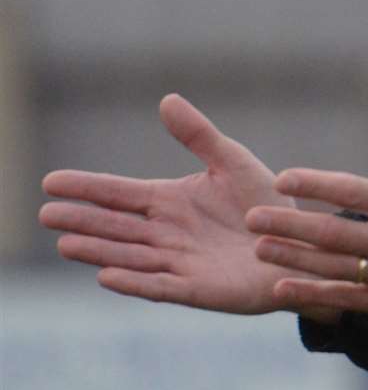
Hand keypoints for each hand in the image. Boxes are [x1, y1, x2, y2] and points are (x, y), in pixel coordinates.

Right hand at [40, 94, 308, 314]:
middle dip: (82, 221)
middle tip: (46, 214)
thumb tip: (166, 100)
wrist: (300, 243)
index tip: (50, 182)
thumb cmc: (266, 203)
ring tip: (66, 244)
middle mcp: (166, 233)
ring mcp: (178, 263)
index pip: (119, 193)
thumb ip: (200, 136)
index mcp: (170, 202)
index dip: (87, 187)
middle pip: (115, 227)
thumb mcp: (234, 162)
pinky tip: (107, 277)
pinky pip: (160, 286)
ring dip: (99, 252)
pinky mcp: (197, 289)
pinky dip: (135, 282)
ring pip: (130, 256)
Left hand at [247, 99, 367, 324]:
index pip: (351, 191)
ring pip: (331, 265)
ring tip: (259, 247)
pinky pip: (344, 297)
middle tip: (252, 216)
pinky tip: (280, 289)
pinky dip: (311, 294)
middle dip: (288, 223)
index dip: (314, 183)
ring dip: (291, 257)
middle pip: (331, 231)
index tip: (282, 177)